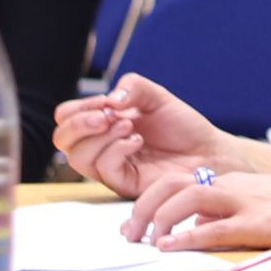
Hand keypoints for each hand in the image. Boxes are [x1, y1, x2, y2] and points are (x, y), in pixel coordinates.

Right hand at [50, 75, 240, 197]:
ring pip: (78, 156)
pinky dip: (116, 150)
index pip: (66, 117)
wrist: (208, 150)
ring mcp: (111, 166)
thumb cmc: (182, 126)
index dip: (79, 107)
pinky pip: (104, 168)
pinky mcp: (124, 183)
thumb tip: (109, 100)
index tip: (107, 101)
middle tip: (107, 115)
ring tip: (129, 126)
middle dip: (80, 123)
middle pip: (62, 139)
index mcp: (103, 123)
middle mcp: (101, 146)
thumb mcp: (156, 96)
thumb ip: (133, 87)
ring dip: (100, 136)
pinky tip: (137, 141)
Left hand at [122, 169, 270, 250]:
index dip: (149, 199)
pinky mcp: (259, 224)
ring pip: (187, 199)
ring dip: (158, 219)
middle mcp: (234, 187)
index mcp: (231, 182)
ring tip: (146, 241)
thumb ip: (228, 214)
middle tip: (130, 233)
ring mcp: (246, 203)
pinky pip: (214, 228)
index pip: (177, 180)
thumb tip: (197, 229)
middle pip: (172, 184)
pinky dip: (186, 238)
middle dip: (143, 208)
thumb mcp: (262, 204)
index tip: (135, 223)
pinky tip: (170, 247)